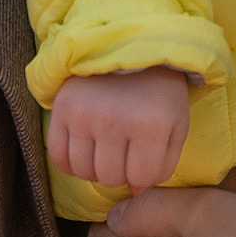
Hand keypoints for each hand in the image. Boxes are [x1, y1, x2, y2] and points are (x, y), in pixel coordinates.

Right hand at [50, 66, 193, 192]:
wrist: (132, 45)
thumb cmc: (160, 90)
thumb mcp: (178, 124)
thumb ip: (164, 164)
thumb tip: (134, 191)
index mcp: (150, 125)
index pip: (139, 178)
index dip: (142, 177)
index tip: (143, 161)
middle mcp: (114, 121)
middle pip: (109, 177)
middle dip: (119, 173)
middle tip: (123, 155)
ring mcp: (85, 115)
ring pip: (82, 170)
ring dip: (94, 169)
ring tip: (105, 151)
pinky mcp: (62, 108)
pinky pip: (58, 155)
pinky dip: (69, 162)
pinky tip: (83, 152)